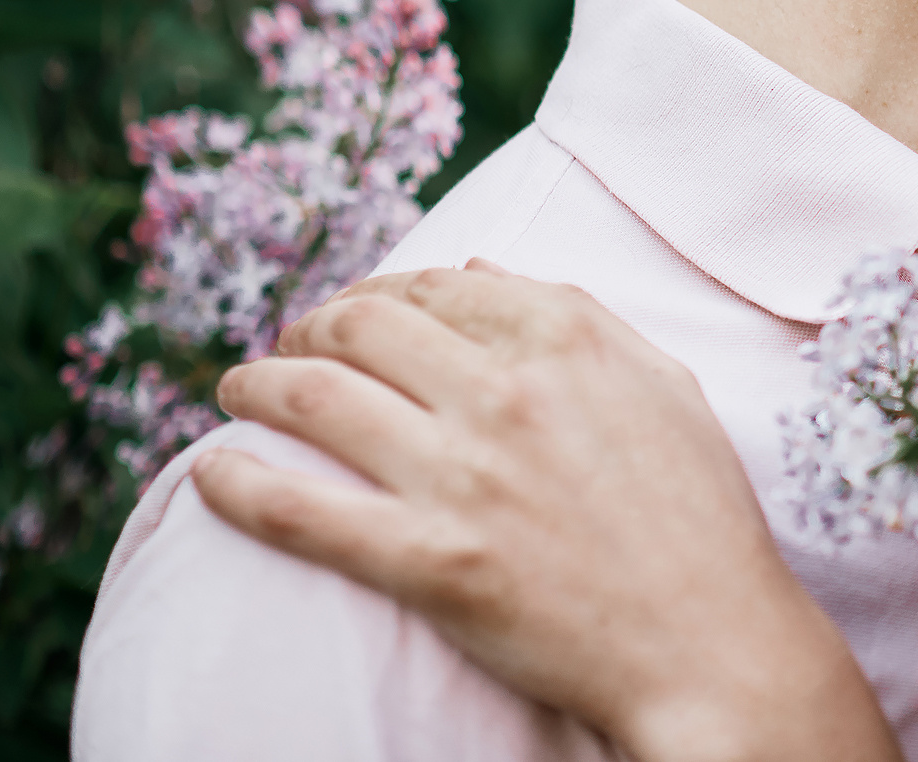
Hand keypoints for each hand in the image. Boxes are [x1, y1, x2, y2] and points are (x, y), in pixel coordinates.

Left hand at [193, 261, 902, 761]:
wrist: (709, 644)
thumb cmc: (699, 518)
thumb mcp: (663, 386)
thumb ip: (581, 315)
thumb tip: (476, 273)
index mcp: (568, 337)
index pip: (435, 284)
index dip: (378, 293)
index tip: (355, 316)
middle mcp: (509, 391)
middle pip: (360, 326)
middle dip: (306, 326)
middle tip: (287, 349)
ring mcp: (465, 476)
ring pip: (314, 398)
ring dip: (254, 385)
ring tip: (236, 394)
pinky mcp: (431, 560)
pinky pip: (301, 510)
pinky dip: (236, 485)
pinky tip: (208, 476)